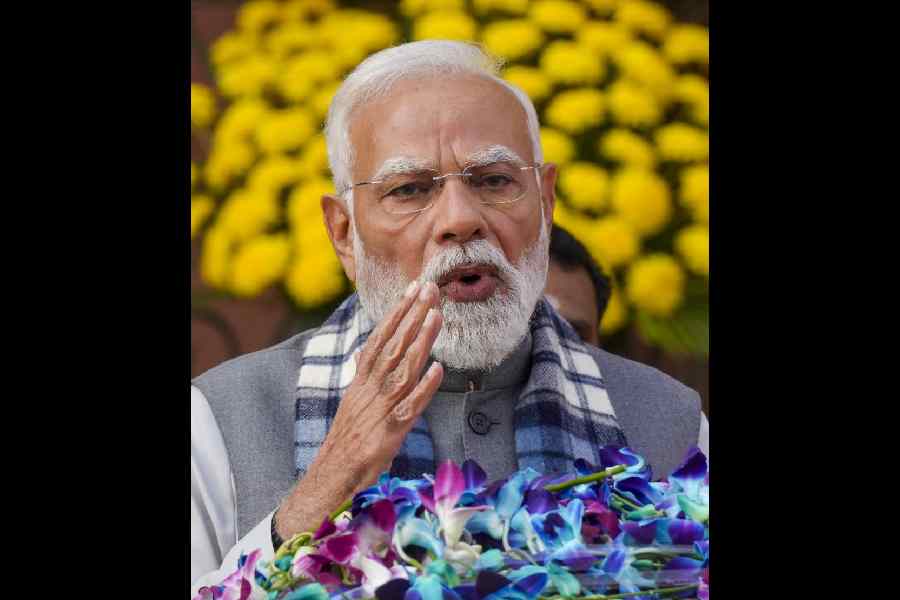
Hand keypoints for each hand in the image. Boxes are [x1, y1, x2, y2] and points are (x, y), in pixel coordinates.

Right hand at [276, 280, 443, 538]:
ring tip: (436, 315)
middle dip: (412, 314)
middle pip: (393, 345)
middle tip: (429, 287)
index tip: (413, 288)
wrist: (331, 475)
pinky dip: (424, 387)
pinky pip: (410, 406)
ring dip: (420, 340)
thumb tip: (360, 353)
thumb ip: (359, 375)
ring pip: (402, 368)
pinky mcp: (390, 431)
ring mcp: (380, 408)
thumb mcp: (350, 401)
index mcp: (362, 380)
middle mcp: (370, 388)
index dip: (397, 312)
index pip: (380, 337)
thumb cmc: (345, 438)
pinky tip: (438, 368)